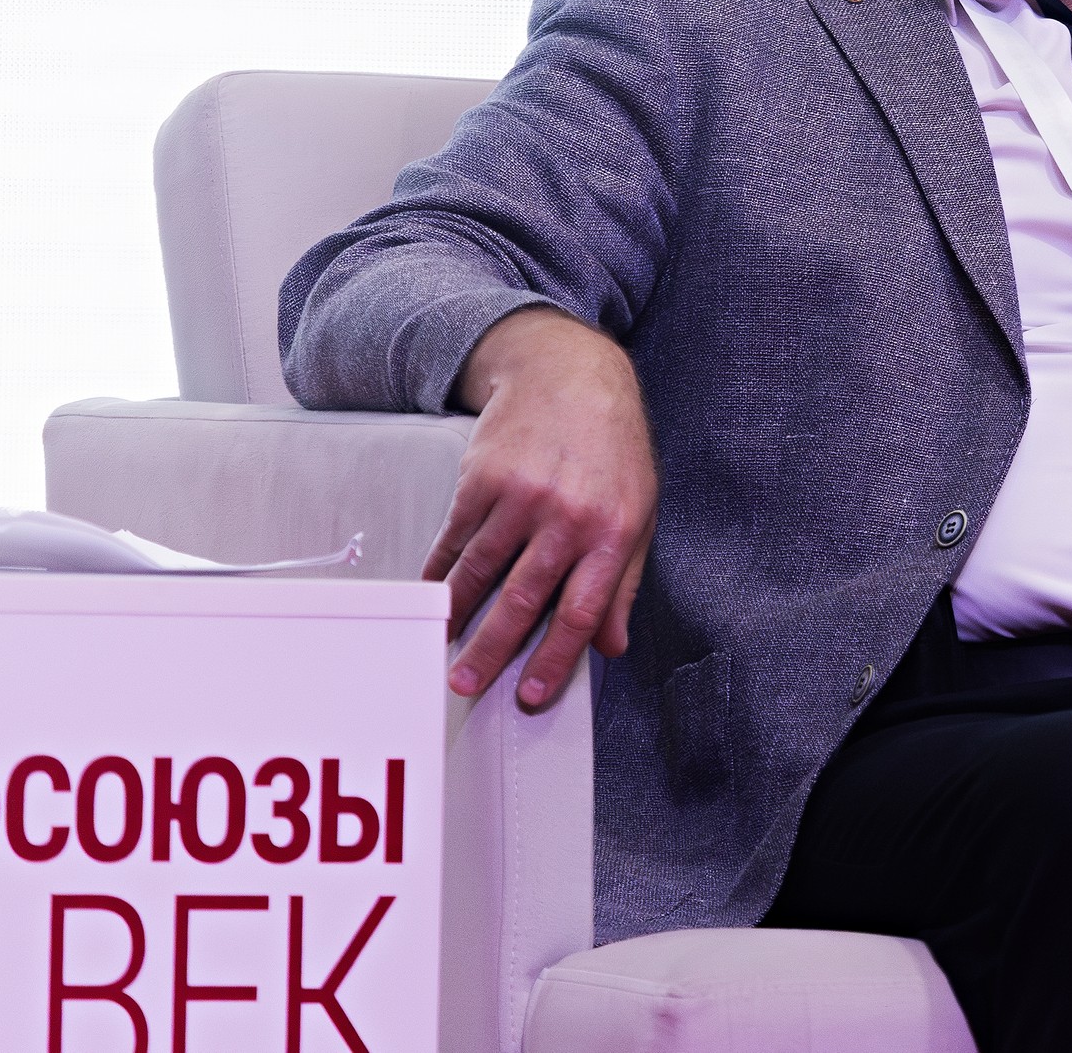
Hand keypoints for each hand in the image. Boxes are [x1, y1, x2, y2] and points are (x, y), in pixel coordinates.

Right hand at [428, 306, 658, 708]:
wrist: (572, 376)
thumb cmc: (612, 451)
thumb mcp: (638, 513)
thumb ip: (623, 583)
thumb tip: (611, 644)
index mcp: (612, 532)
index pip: (582, 611)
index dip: (554, 660)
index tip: (531, 695)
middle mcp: (567, 517)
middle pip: (524, 600)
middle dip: (493, 650)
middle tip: (467, 684)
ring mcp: (522, 496)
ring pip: (482, 571)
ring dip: (458, 616)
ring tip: (443, 646)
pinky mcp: (483, 478)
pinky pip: (456, 537)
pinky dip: (441, 570)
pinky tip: (433, 592)